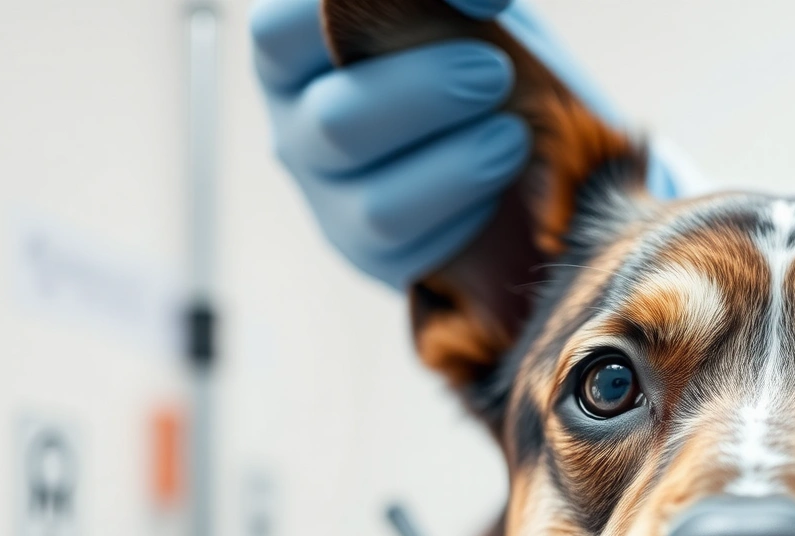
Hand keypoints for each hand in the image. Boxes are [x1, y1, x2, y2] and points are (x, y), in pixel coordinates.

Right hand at [252, 0, 683, 286]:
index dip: (363, 13)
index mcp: (296, 47)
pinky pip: (415, 250)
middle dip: (427, 95)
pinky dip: (467, 215)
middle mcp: (296, 120)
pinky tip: (498, 184)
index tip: (474, 6)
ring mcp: (326, 194)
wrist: (516, 143)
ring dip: (458, 167)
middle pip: (335, 122)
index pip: (278, 30)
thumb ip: (450, 1)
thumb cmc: (471, 52)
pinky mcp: (366, 251)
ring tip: (514, 136)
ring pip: (376, 205)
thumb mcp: (460, 15)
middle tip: (494, 73)